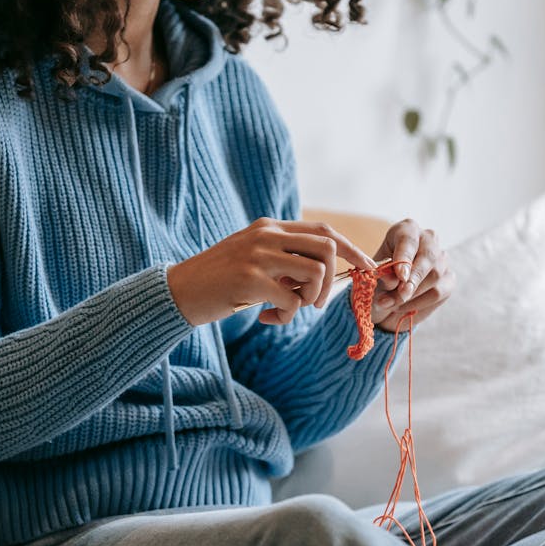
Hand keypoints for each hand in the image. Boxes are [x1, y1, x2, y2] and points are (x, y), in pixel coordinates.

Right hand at [166, 217, 376, 326]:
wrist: (177, 291)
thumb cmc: (217, 281)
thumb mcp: (251, 259)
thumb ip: (282, 259)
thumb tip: (321, 274)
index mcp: (268, 227)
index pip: (323, 230)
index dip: (351, 249)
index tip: (367, 268)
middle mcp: (265, 235)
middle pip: (327, 247)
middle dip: (330, 280)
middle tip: (314, 303)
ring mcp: (257, 256)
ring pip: (315, 273)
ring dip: (309, 300)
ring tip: (286, 311)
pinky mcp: (249, 280)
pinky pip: (293, 300)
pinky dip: (286, 316)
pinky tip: (265, 318)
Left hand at [370, 219, 454, 331]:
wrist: (387, 295)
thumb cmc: (379, 277)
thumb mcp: (375, 275)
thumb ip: (384, 275)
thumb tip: (394, 279)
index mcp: (407, 229)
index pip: (408, 239)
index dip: (404, 257)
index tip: (400, 275)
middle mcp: (428, 238)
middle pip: (428, 257)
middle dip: (413, 279)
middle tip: (400, 295)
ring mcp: (442, 258)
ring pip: (434, 276)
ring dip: (411, 295)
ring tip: (389, 304)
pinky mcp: (449, 278)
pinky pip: (438, 292)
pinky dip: (419, 303)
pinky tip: (402, 307)